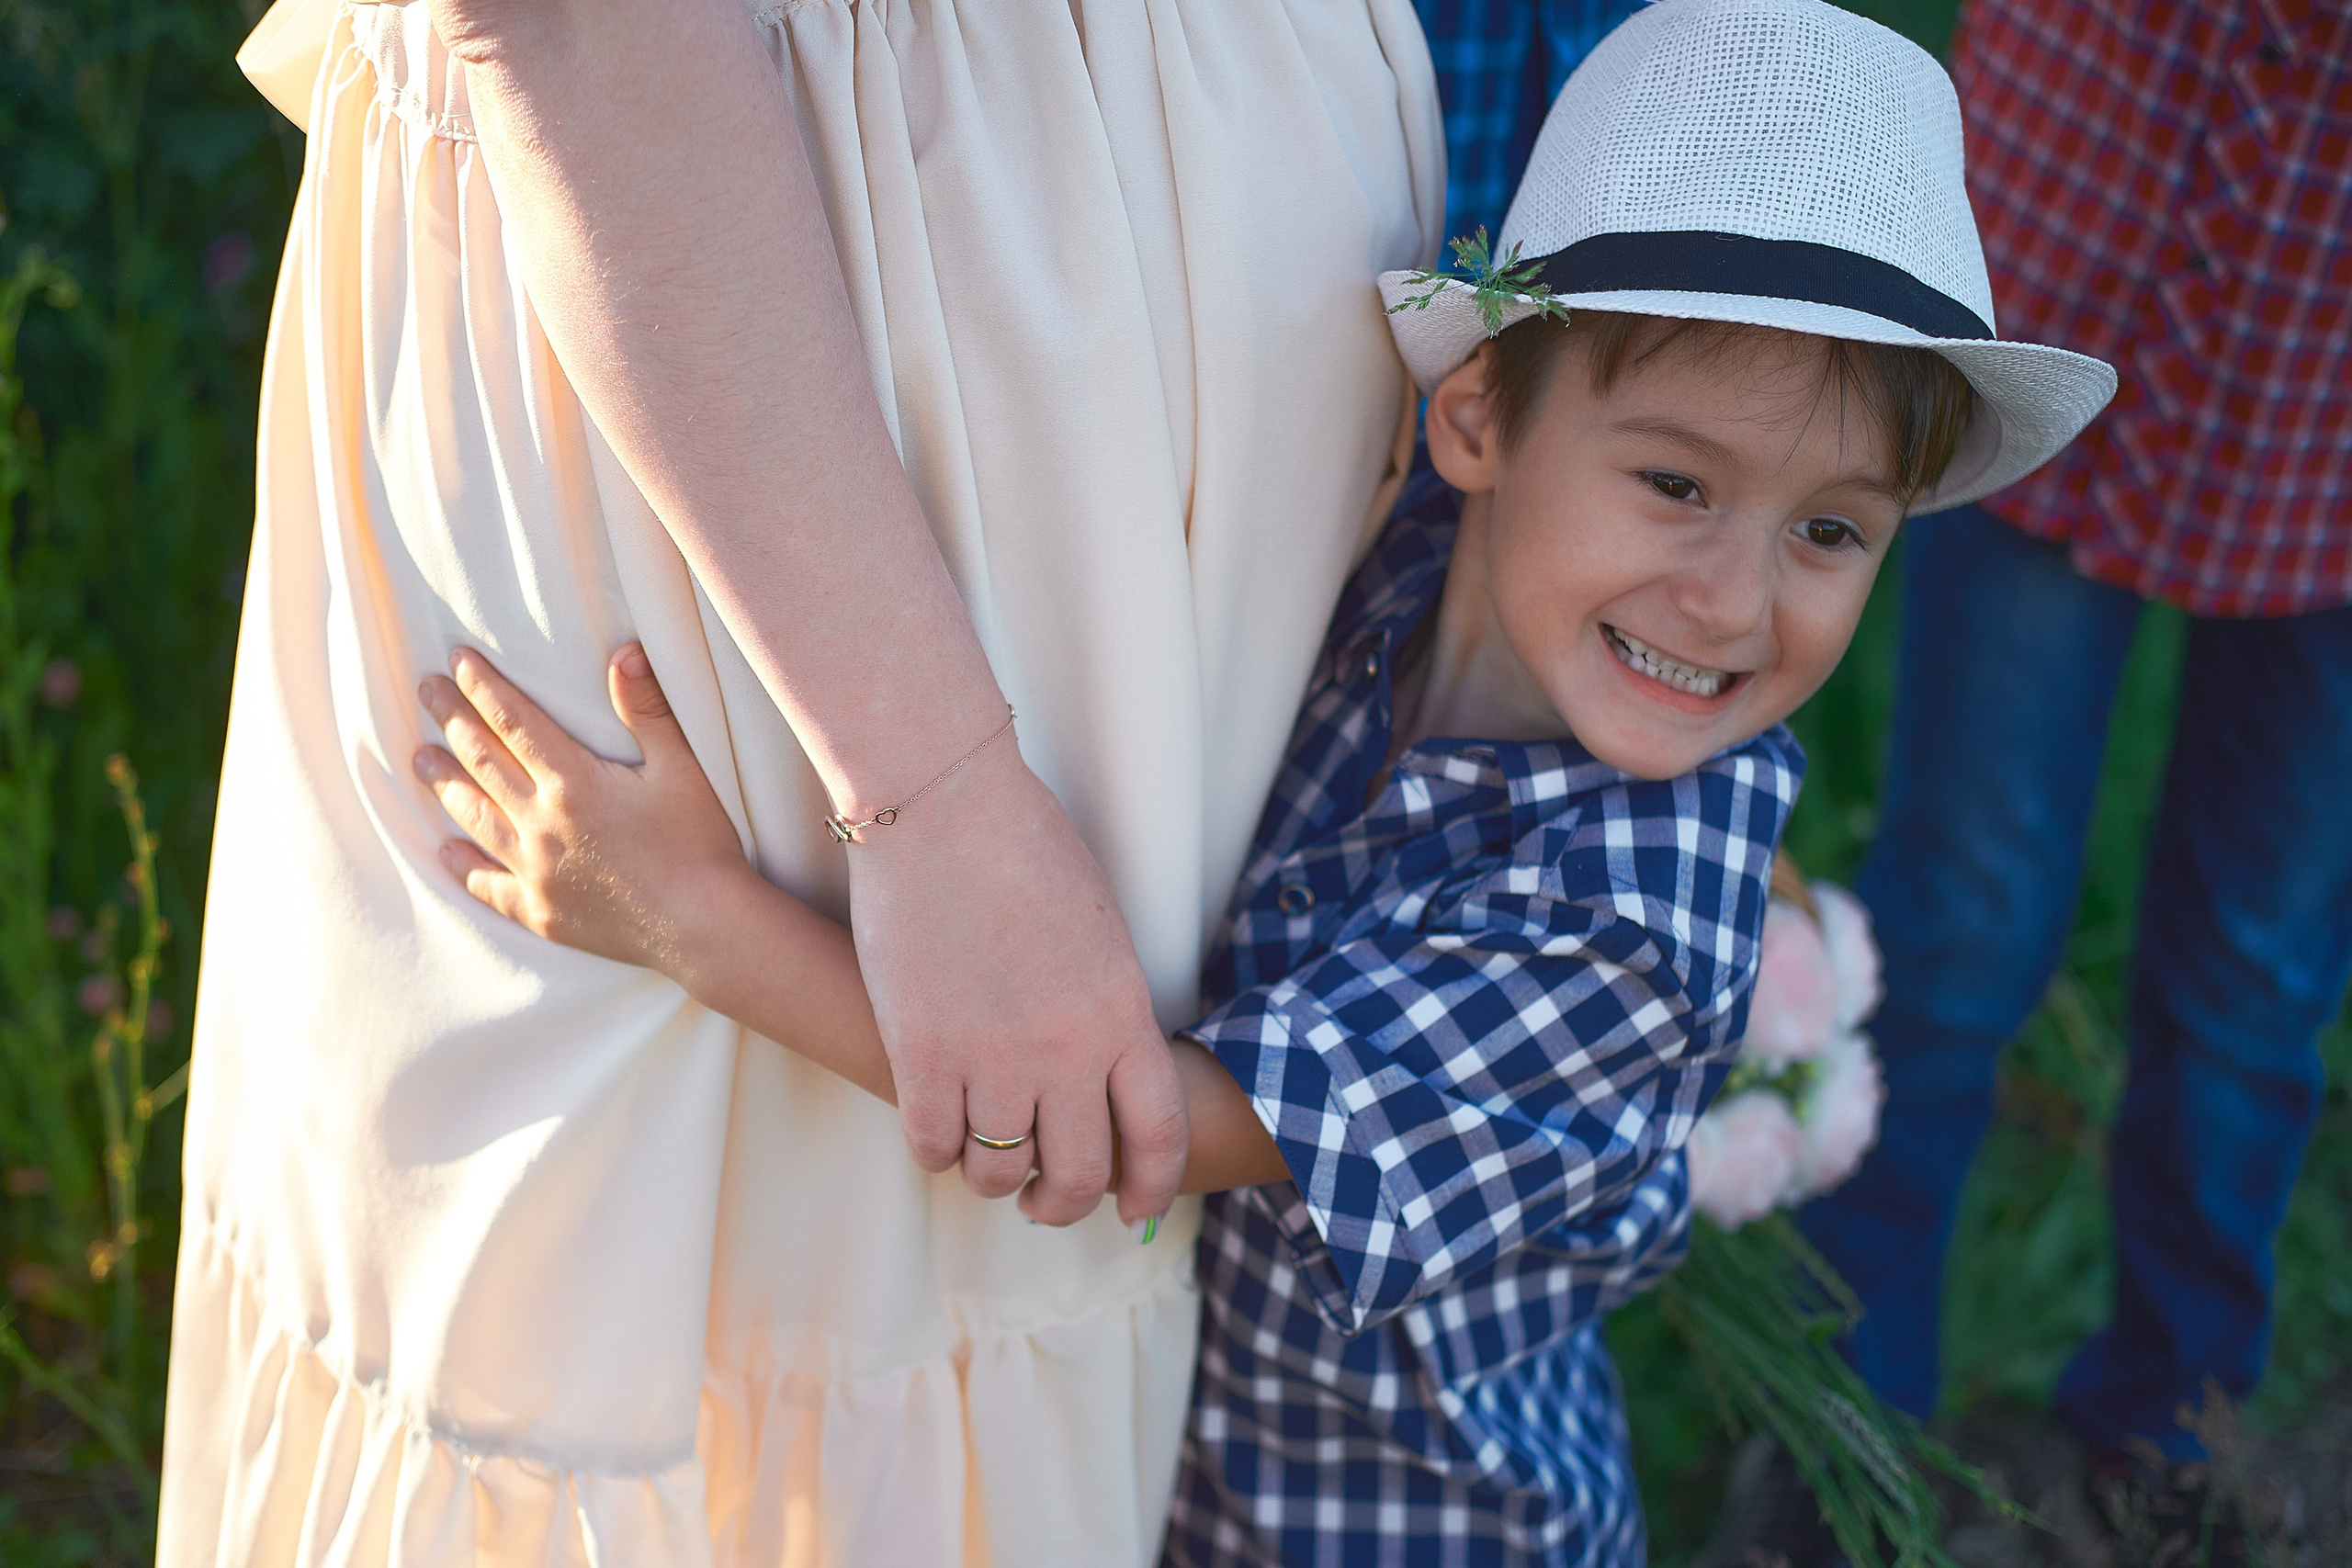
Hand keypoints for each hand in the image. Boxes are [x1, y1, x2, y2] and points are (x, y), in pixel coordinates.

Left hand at [413, 645, 748, 976]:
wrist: (703, 927)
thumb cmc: (701, 843)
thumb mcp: (683, 767)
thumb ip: (649, 709)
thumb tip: (624, 652)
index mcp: (574, 783)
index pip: (515, 722)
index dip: (483, 687)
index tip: (456, 659)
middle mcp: (542, 825)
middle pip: (483, 762)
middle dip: (452, 721)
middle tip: (426, 690)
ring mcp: (536, 872)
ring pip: (475, 818)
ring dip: (445, 784)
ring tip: (421, 759)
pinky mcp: (541, 912)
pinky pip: (488, 886)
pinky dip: (465, 867)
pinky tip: (448, 852)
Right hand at [843, 750, 1188, 1229]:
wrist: (942, 802)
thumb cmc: (1024, 847)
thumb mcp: (1100, 932)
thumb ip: (1106, 1010)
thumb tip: (1097, 1073)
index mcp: (1123, 1015)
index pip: (1158, 1136)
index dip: (1150, 1188)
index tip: (1133, 1207)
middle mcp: (1067, 1051)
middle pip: (1078, 1174)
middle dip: (1062, 1203)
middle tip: (1043, 1200)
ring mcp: (993, 1057)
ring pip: (1000, 1172)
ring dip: (994, 1178)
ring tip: (984, 1157)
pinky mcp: (922, 1054)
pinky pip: (933, 1146)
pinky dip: (936, 1151)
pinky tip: (936, 1127)